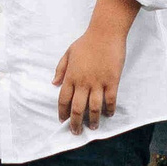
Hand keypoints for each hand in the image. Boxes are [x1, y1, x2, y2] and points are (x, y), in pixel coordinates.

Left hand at [52, 0, 132, 132]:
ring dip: (93, 120)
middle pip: (77, 108)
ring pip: (94, 107)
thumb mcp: (68, 53)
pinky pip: (111, 100)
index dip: (62, 112)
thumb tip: (54, 83)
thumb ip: (61, 69)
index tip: (63, 121)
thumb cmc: (86, 42)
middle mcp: (83, 82)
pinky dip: (109, 109)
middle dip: (76, 123)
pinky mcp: (112, 81)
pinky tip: (109, 114)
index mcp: (71, 76)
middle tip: (76, 132)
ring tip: (93, 127)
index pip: (63, 99)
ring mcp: (98, 82)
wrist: (105, 33)